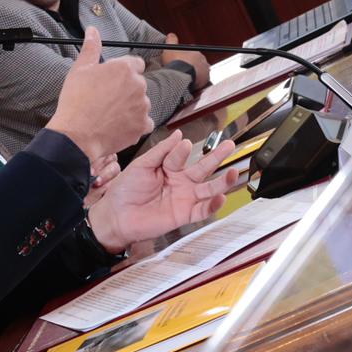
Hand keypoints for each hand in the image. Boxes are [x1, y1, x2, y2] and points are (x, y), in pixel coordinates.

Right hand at [46, 27, 152, 159]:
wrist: (77, 135)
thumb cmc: (76, 102)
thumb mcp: (80, 69)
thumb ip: (91, 48)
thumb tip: (92, 31)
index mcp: (124, 68)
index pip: (136, 63)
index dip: (124, 72)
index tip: (113, 80)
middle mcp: (138, 85)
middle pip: (138, 84)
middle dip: (127, 90)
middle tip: (108, 99)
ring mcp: (142, 106)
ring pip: (141, 103)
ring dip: (131, 106)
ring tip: (111, 114)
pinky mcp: (142, 125)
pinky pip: (145, 122)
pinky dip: (136, 124)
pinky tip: (120, 125)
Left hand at [87, 130, 238, 251]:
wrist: (117, 217)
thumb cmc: (125, 190)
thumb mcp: (141, 165)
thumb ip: (161, 150)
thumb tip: (178, 134)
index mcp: (168, 168)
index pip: (180, 155)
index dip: (183, 150)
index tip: (186, 144)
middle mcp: (180, 182)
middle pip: (202, 168)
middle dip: (216, 157)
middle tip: (229, 145)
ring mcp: (184, 198)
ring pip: (208, 189)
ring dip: (222, 182)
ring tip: (234, 172)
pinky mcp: (184, 215)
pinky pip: (202, 210)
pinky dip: (213, 205)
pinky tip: (221, 197)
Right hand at [161, 32, 211, 90]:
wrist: (180, 75)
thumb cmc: (175, 62)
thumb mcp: (170, 48)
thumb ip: (171, 40)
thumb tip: (171, 35)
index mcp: (195, 51)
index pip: (192, 52)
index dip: (186, 57)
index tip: (180, 61)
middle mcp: (202, 59)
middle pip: (197, 61)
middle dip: (191, 65)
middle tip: (183, 70)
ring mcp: (205, 69)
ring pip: (201, 70)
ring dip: (195, 73)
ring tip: (186, 77)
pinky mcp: (206, 78)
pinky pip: (203, 79)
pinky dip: (198, 81)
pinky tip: (191, 82)